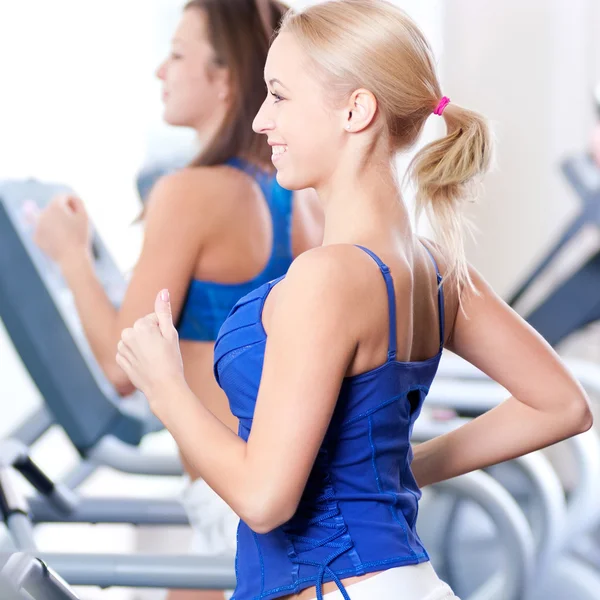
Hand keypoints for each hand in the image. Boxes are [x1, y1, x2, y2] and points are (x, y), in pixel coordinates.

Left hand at [33, 194, 90, 264]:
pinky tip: (61, 242)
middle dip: (64, 213)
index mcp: (55, 207)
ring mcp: (37, 226)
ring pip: (48, 220)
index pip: (62, 197)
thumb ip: (78, 202)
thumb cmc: (80, 236)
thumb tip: (70, 198)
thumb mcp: (85, 216)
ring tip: (68, 234)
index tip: (79, 211)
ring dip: (57, 223)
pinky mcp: (36, 237)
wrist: (72, 258)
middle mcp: (43, 214)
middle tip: (75, 225)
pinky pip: (45, 231)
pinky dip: (52, 234)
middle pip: (54, 208)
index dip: (72, 203)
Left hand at [116, 290, 185, 405]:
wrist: (163, 387)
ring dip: (142, 345)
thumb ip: (164, 310)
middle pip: (142, 328)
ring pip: (134, 339)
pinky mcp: (119, 360)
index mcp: (140, 325)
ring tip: (153, 358)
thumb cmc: (171, 360)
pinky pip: (128, 351)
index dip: (163, 330)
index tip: (167, 343)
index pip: (154, 319)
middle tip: (162, 351)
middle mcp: (127, 334)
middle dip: (151, 336)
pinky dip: (135, 355)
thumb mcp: (171, 333)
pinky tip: (145, 364)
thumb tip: (163, 291)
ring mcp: (121, 348)